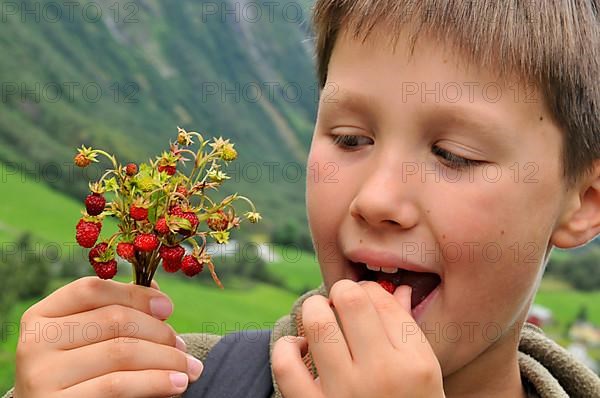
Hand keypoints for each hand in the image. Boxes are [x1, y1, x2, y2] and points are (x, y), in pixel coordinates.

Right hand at [14, 276, 202, 397]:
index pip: (91, 290)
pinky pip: (118, 385)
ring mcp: (42, 376)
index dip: (135, 294)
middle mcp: (34, 342)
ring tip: (188, 368)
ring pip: (122, 352)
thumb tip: (156, 293)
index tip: (167, 308)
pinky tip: (176, 383)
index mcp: (41, 317)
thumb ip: (118, 312)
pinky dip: (156, 381)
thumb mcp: (89, 340)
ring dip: (166, 358)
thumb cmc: (79, 375)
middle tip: (182, 346)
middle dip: (159, 331)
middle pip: (113, 320)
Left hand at [272, 279, 444, 397]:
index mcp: (414, 364)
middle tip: (339, 302)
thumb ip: (407, 331)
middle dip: (340, 292)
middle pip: (349, 301)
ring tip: (318, 316)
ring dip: (313, 310)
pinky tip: (299, 346)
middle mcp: (381, 375)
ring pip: (317, 324)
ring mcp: (345, 393)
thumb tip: (398, 289)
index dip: (367, 291)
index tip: (363, 299)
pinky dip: (286, 347)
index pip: (381, 300)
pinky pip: (286, 364)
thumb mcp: (423, 374)